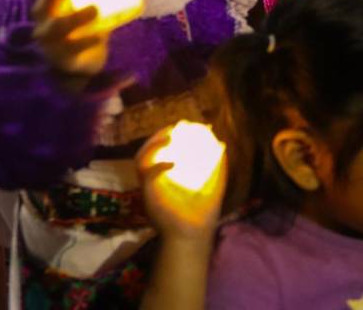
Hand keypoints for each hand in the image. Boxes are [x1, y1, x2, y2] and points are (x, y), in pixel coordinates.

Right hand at [32, 0, 109, 79]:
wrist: (82, 59)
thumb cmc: (88, 22)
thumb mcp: (99, 2)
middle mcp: (44, 12)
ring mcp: (49, 35)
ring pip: (57, 25)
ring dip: (75, 16)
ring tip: (95, 9)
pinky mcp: (60, 56)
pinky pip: (70, 48)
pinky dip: (85, 42)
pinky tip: (98, 37)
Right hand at [138, 126, 225, 241]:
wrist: (193, 236)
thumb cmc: (202, 214)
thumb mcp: (214, 185)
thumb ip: (218, 166)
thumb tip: (222, 144)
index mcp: (167, 175)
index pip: (161, 149)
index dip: (169, 135)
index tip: (184, 125)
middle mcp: (154, 179)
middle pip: (147, 149)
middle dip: (158, 135)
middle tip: (175, 127)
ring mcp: (149, 187)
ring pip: (140, 158)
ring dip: (153, 145)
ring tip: (170, 137)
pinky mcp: (147, 195)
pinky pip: (147, 175)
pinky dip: (159, 166)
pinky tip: (173, 164)